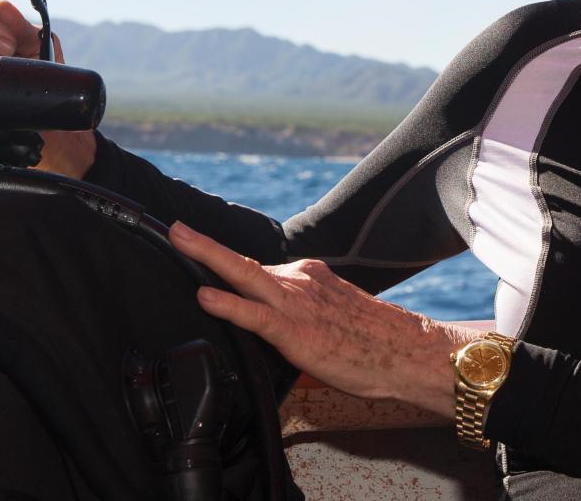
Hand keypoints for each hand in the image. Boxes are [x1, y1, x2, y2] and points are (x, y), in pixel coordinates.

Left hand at [168, 221, 480, 416]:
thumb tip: (281, 326)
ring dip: (207, 256)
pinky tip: (205, 297)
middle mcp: (299, 281)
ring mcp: (296, 303)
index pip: (257, 269)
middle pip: (242, 262)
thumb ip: (302, 314)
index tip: (199, 250)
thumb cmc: (373, 342)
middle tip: (174, 229)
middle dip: (204, 245)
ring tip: (178, 240)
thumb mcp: (333, 315)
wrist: (405, 351)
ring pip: (243, 274)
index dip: (225, 263)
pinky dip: (227, 303)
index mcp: (308, 278)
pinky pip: (255, 314)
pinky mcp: (296, 330)